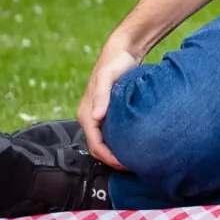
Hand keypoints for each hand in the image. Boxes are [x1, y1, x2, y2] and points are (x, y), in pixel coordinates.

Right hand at [77, 38, 142, 169]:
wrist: (121, 52)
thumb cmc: (114, 64)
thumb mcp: (108, 77)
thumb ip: (102, 96)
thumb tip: (96, 117)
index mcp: (86, 113)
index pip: (94, 144)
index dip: (108, 157)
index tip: (124, 164)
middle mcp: (90, 117)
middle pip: (97, 147)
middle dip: (111, 160)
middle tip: (132, 167)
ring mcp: (98, 116)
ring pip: (103, 142)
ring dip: (114, 153)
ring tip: (133, 160)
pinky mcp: (108, 113)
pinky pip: (110, 134)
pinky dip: (118, 143)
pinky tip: (133, 146)